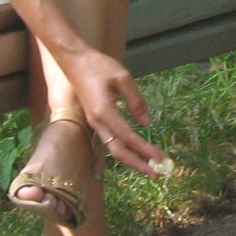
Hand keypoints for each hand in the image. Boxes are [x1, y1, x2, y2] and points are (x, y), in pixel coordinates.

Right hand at [59, 47, 167, 176]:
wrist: (74, 60)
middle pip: (118, 152)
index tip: (161, 158)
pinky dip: (124, 149)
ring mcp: (94, 123)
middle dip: (138, 164)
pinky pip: (110, 140)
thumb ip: (136, 101)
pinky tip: (134, 150)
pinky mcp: (95, 120)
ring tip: (148, 166)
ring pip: (113, 148)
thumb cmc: (98, 66)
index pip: (129, 138)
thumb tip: (147, 124)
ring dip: (131, 159)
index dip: (145, 150)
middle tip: (157, 174)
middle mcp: (98, 123)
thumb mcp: (123, 78)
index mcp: (105, 112)